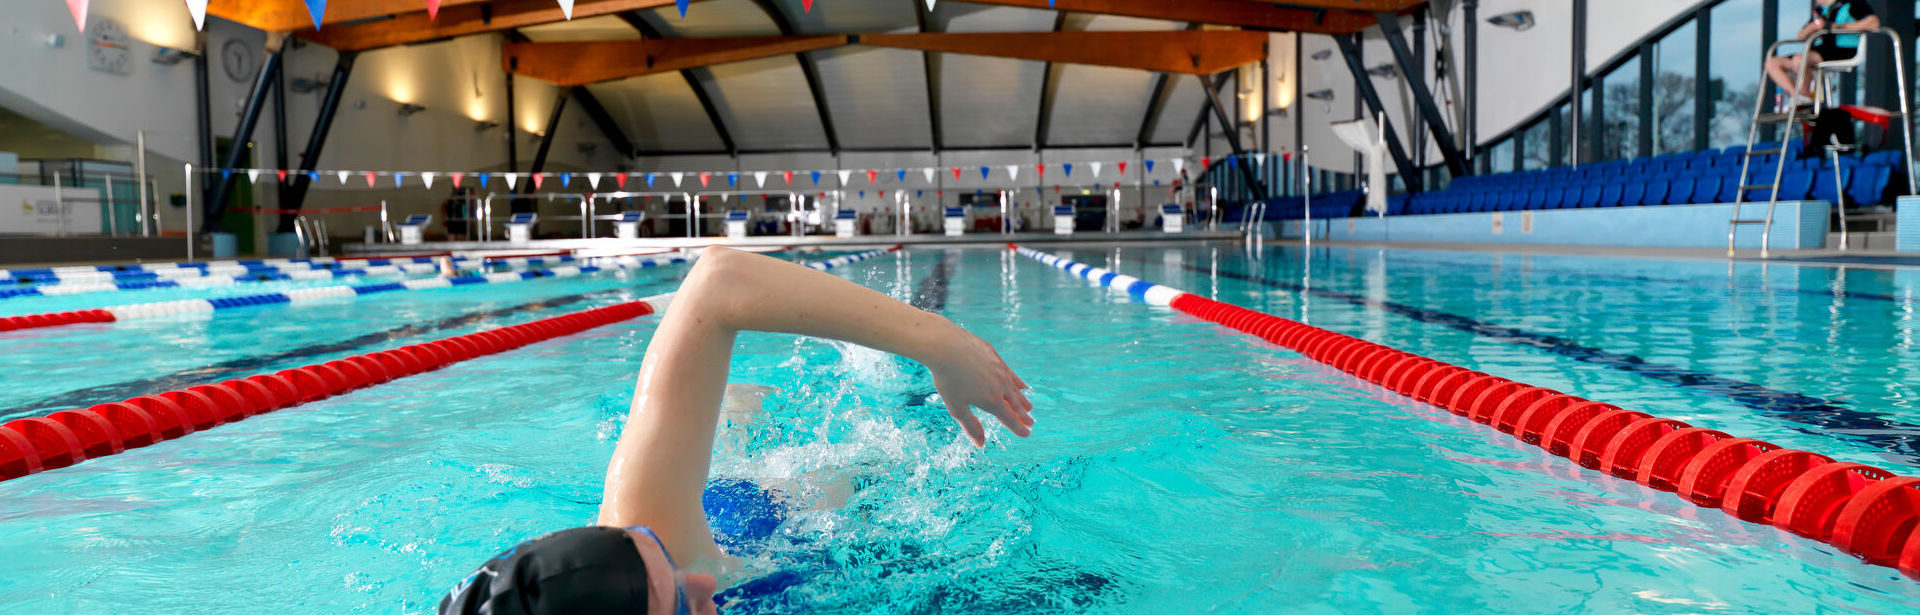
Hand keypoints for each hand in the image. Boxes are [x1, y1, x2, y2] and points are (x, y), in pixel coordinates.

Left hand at [926, 328, 1033, 446]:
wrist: (946, 346)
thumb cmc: (948, 378)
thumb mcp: (957, 407)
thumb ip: (971, 426)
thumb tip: (981, 445)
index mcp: (992, 401)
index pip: (1010, 419)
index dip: (1019, 429)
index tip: (1027, 434)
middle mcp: (1000, 386)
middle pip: (1015, 405)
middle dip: (1023, 416)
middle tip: (1030, 423)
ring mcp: (1000, 370)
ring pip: (1015, 389)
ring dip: (1022, 400)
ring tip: (1029, 407)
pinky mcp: (996, 357)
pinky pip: (1011, 374)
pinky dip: (1017, 382)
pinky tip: (1022, 385)